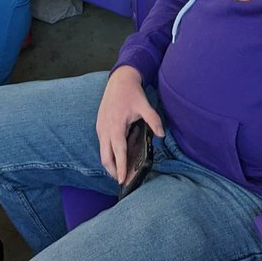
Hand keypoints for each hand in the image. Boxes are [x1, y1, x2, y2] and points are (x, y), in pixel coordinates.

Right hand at [95, 66, 164, 182]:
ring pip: (102, 152)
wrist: (119, 80)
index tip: (122, 180)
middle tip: (123, 181)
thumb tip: (161, 134)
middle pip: (105, 157)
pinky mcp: (99, 126)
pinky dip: (108, 154)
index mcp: (115, 126)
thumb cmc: (131, 92)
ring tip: (120, 172)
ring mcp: (100, 128)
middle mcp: (105, 129)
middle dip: (113, 171)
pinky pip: (102, 145)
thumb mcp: (144, 105)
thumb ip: (153, 120)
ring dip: (110, 163)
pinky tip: (117, 156)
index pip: (117, 152)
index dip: (120, 167)